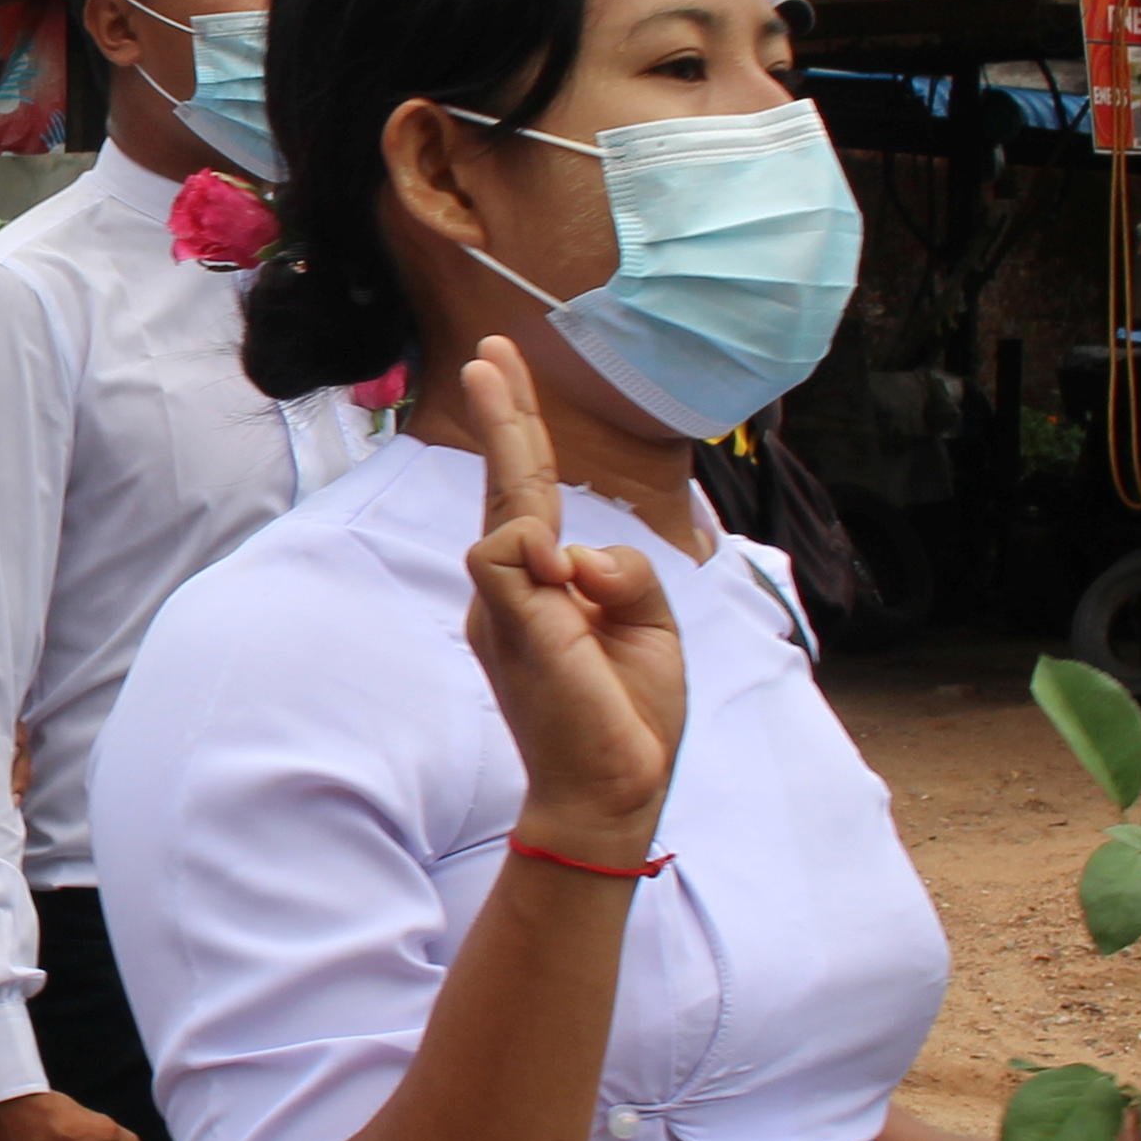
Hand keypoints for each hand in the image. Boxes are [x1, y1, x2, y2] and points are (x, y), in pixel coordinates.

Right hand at [455, 336, 682, 858]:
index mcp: (541, 589)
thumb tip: (580, 551)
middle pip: (509, 484)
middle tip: (490, 349)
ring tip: (559, 553)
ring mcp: (502, 606)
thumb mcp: (650, 627)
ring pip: (509, 509)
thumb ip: (625, 574)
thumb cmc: (627, 718)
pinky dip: (534, 547)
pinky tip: (564, 578)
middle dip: (504, 413)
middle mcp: (511, 590)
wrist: (612, 792)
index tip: (504, 366)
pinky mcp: (508, 623)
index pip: (530, 496)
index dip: (522, 431)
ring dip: (531, 485)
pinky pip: (504, 551)